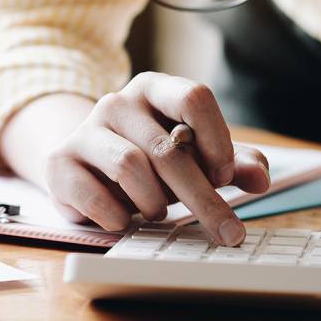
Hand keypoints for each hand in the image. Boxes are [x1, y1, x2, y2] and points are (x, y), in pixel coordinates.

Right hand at [43, 72, 269, 244]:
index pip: (193, 97)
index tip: (225, 176)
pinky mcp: (60, 164)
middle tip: (227, 231)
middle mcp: (117, 102)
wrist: (83, 167)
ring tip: (157, 212)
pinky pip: (96, 197)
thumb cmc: (148, 160)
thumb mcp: (193, 157)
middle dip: (202, 196)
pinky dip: (119, 217)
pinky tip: (124, 219)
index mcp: (153, 89)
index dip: (216, 139)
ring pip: (131, 168)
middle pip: (168, 147)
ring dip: (155, 202)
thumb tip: (260, 178)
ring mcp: (84, 131)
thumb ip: (232, 163)